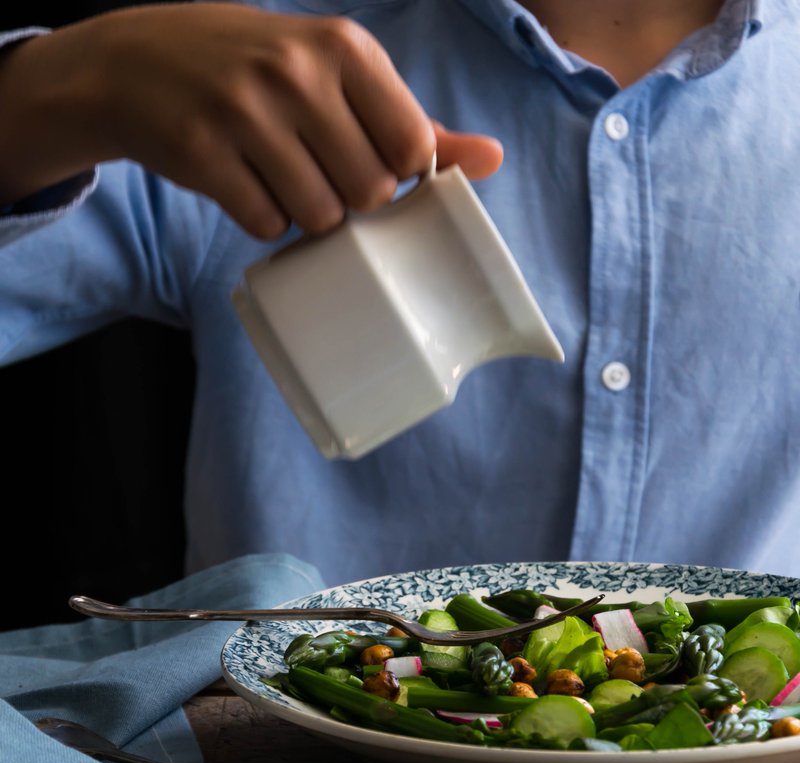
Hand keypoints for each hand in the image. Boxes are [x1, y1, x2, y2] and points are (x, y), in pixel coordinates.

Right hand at [0, 4, 502, 237]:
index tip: (367, 163)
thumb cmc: (257, 70)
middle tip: (316, 171)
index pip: (410, 148)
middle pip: (368, 193)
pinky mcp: (203, 153)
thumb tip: (492, 160)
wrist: (138, 62)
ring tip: (279, 176)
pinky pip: (265, 224)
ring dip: (305, 215)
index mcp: (344, 47)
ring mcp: (245, 112)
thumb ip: (411, 120)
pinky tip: (245, 183)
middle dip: (348, 199)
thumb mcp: (336, 74)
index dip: (395, 174)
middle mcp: (297, 72)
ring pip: (318, 217)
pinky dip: (262, 218)